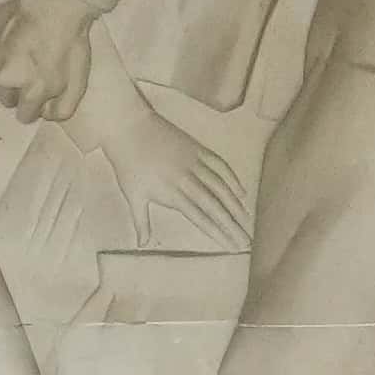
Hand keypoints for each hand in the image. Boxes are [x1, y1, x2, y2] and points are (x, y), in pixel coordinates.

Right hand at [0, 0, 96, 125]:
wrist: (53, 3)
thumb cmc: (70, 41)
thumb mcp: (79, 81)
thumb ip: (62, 108)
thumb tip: (46, 115)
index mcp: (31, 92)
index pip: (24, 115)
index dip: (35, 105)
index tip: (42, 92)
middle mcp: (6, 81)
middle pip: (7, 99)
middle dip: (19, 91)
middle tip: (32, 72)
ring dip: (4, 75)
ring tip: (20, 57)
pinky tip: (10, 44)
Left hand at [111, 100, 248, 247]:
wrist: (128, 127)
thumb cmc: (127, 164)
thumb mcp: (132, 195)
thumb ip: (141, 222)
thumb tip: (142, 245)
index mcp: (170, 193)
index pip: (199, 218)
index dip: (217, 233)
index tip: (230, 246)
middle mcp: (186, 179)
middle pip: (215, 206)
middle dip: (233, 225)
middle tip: (246, 240)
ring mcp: (194, 162)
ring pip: (221, 186)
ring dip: (236, 204)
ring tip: (247, 220)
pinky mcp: (197, 148)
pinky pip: (220, 165)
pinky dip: (232, 179)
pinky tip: (241, 192)